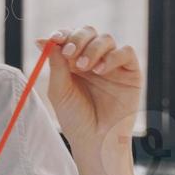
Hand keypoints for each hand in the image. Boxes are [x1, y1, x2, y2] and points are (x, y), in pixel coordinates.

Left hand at [32, 25, 142, 147]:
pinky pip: (126, 52)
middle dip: (78, 38)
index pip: (70, 38)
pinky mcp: (131, 72)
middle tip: (70, 53)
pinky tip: (101, 70)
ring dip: (93, 49)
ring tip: (85, 68)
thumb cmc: (76, 120)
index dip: (63, 34)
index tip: (55, 39)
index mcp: (74, 63)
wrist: (97, 141)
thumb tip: (44, 40)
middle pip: (88, 33)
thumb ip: (55, 64)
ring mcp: (113, 65)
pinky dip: (112, 56)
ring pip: (106, 39)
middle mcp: (94, 60)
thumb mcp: (59, 91)